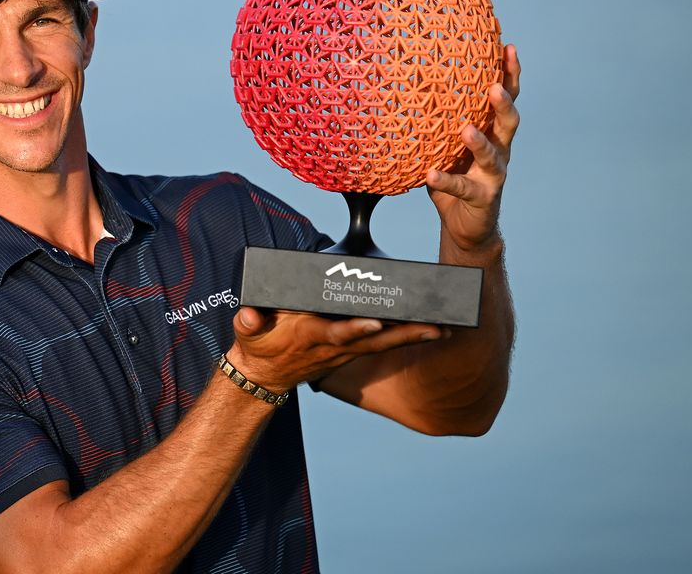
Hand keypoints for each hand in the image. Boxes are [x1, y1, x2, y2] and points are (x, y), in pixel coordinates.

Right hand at [227, 307, 443, 392]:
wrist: (264, 375)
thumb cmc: (258, 346)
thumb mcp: (247, 333)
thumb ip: (247, 322)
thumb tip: (248, 315)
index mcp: (309, 337)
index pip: (335, 333)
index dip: (355, 330)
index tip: (376, 322)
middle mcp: (333, 346)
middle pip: (373, 340)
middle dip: (402, 335)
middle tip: (435, 327)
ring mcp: (345, 351)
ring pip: (383, 343)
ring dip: (412, 336)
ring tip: (443, 328)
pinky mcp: (351, 350)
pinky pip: (382, 343)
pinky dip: (406, 337)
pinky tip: (431, 330)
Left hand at [425, 44, 521, 252]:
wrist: (466, 224)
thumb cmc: (456, 177)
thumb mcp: (447, 145)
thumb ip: (439, 121)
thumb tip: (408, 86)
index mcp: (494, 133)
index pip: (507, 99)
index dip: (510, 75)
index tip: (508, 48)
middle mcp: (500, 151)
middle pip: (508, 123)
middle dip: (504, 103)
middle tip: (494, 86)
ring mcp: (493, 176)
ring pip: (493, 156)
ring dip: (479, 142)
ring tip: (466, 130)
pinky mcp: (482, 198)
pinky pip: (462, 188)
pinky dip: (446, 180)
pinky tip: (432, 174)